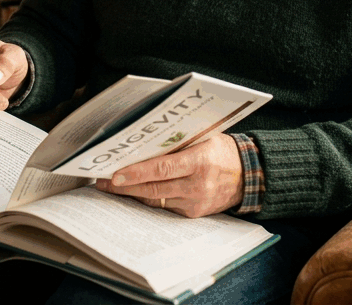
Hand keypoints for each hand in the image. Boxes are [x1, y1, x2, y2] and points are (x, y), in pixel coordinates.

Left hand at [94, 134, 243, 217]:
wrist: (248, 174)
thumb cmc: (222, 150)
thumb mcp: (203, 138)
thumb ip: (177, 143)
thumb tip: (143, 144)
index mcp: (200, 161)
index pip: (162, 168)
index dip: (137, 173)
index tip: (115, 174)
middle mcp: (198, 184)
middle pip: (154, 188)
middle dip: (125, 186)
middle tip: (103, 183)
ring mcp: (196, 201)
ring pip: (157, 200)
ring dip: (132, 194)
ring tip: (112, 188)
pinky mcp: (195, 213)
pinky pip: (166, 207)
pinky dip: (149, 200)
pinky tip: (134, 194)